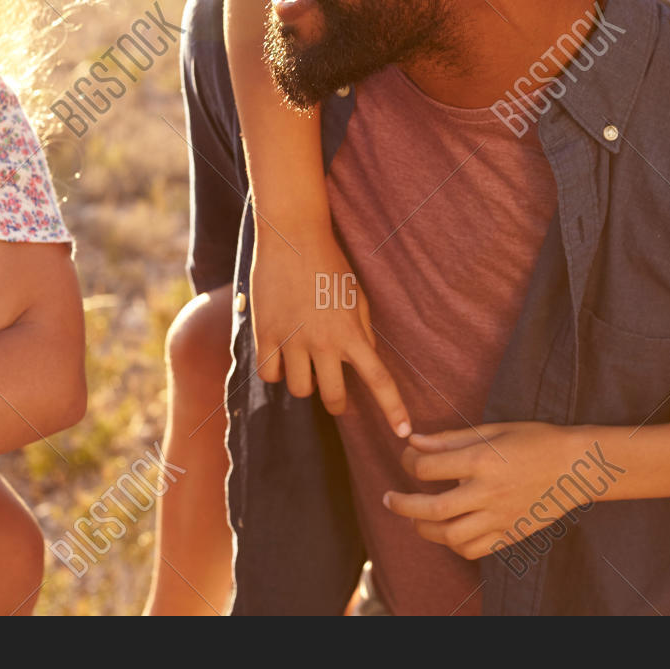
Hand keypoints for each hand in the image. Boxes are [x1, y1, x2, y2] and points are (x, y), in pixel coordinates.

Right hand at [251, 219, 410, 435]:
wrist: (294, 236)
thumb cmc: (330, 263)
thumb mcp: (356, 296)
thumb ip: (363, 331)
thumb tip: (366, 358)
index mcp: (353, 333)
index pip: (379, 380)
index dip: (393, 410)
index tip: (404, 432)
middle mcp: (324, 342)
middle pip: (333, 398)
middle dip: (337, 402)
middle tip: (336, 395)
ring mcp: (293, 340)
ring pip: (300, 390)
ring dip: (304, 382)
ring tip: (304, 363)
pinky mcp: (266, 333)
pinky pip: (269, 374)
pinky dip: (276, 371)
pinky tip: (280, 355)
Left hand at [383, 422, 621, 559]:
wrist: (576, 466)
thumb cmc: (535, 440)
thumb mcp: (494, 430)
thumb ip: (451, 439)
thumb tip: (414, 441)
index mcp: (483, 461)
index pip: (429, 467)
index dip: (409, 461)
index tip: (407, 457)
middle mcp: (488, 492)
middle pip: (432, 508)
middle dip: (403, 504)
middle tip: (388, 499)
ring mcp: (500, 517)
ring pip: (450, 535)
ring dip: (424, 528)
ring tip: (415, 518)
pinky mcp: (510, 533)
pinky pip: (474, 549)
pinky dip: (453, 544)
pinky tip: (447, 531)